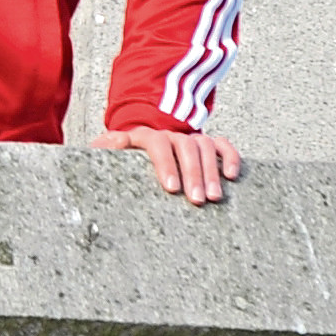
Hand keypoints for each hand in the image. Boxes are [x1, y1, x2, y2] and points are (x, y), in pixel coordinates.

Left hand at [91, 126, 241, 206]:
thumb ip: (105, 147)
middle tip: (197, 200)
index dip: (166, 163)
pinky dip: (230, 157)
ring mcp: (189, 139)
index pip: (157, 142)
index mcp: (144, 135)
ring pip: (205, 146)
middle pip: (185, 145)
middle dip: (193, 173)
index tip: (172, 188)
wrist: (135, 156)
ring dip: (211, 171)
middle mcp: (169, 134)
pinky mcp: (206, 146)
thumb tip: (119, 140)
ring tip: (214, 197)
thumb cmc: (119, 162)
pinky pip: (222, 145)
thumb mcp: (104, 155)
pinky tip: (232, 176)